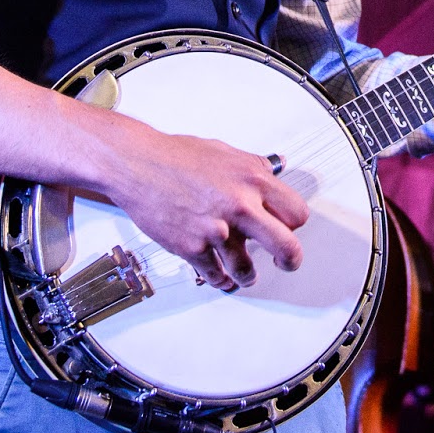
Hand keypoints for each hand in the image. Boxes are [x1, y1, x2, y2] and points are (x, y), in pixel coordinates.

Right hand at [105, 120, 308, 291]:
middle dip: (290, 260)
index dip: (295, 225)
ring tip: (248, 276)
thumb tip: (275, 172)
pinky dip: (220, 280)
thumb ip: (254, 166)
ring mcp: (216, 229)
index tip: (290, 230)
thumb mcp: (225, 152)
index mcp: (252, 180)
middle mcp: (239, 205)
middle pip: (285, 246)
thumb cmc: (177, 156)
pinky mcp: (192, 247)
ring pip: (247, 270)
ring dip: (248, 276)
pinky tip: (222, 278)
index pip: (296, 213)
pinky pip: (215, 275)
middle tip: (287, 263)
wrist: (137, 164)